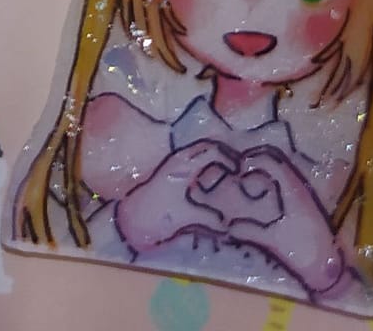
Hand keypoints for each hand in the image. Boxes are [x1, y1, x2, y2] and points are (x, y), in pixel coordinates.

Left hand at [114, 140, 237, 252]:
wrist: (133, 214)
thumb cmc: (158, 213)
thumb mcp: (186, 217)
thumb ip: (209, 220)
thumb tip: (228, 225)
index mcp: (185, 166)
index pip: (212, 152)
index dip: (229, 159)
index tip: (239, 171)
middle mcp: (179, 159)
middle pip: (206, 146)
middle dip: (224, 153)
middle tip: (238, 167)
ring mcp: (173, 162)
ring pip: (198, 151)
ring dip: (214, 157)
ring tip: (227, 171)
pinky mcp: (169, 169)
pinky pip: (191, 158)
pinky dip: (204, 162)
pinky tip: (209, 178)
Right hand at [224, 146, 345, 293]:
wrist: (331, 266)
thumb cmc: (304, 251)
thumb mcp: (274, 241)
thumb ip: (250, 232)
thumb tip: (228, 226)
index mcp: (293, 191)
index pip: (273, 163)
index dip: (255, 160)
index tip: (239, 168)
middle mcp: (302, 187)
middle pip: (280, 162)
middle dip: (260, 160)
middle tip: (242, 167)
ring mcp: (307, 195)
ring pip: (286, 171)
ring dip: (269, 169)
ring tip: (250, 176)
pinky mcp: (308, 204)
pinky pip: (290, 182)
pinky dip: (276, 180)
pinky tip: (266, 191)